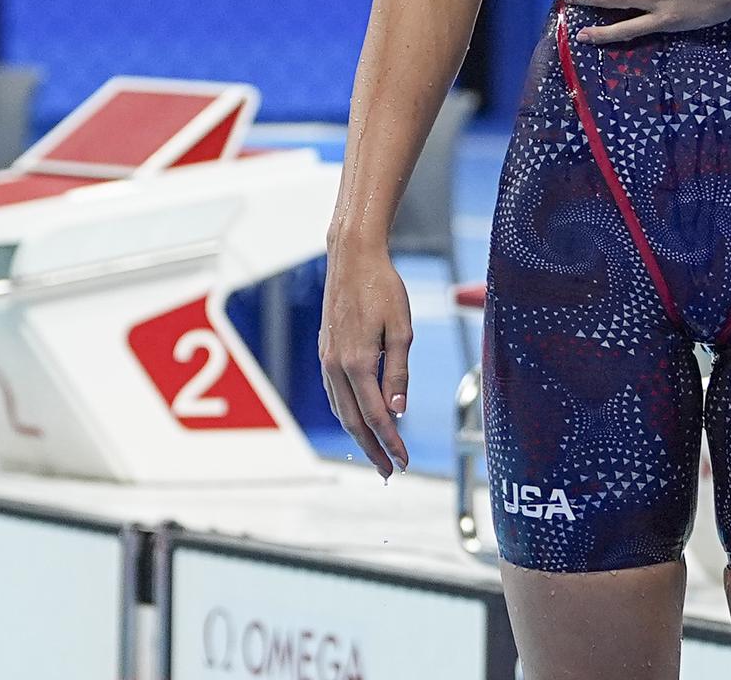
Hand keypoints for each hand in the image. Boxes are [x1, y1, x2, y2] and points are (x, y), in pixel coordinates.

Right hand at [318, 243, 411, 476]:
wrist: (352, 259)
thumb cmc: (382, 288)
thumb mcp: (401, 328)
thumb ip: (398, 371)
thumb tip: (398, 410)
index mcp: (357, 363)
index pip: (377, 416)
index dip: (391, 442)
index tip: (404, 462)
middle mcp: (336, 367)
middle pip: (354, 422)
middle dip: (373, 450)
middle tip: (389, 472)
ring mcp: (327, 361)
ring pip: (341, 410)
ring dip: (359, 435)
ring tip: (377, 453)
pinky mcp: (325, 353)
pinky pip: (335, 394)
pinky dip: (348, 413)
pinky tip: (360, 418)